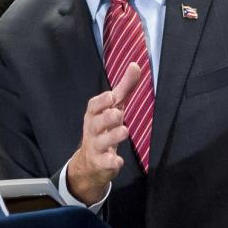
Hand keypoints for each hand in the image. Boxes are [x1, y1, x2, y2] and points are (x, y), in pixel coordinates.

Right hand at [66, 62, 143, 203]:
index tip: (112, 96)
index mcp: (94, 114)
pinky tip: (119, 160)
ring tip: (124, 131)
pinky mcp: (101, 162)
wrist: (91, 162)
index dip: (101, 101)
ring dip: (112, 136)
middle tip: (119, 113)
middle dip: (107, 117)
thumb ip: (124, 87)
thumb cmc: (104, 127)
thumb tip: (136, 65)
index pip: (93, 105)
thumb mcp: (114, 107)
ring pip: (101, 141)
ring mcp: (96, 146)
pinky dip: (111, 161)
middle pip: (96, 122)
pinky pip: (105, 162)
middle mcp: (92, 129)